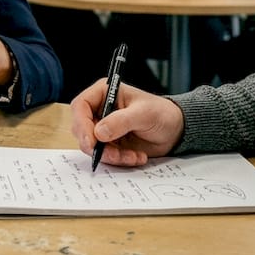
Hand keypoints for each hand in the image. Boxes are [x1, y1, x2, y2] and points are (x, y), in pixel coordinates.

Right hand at [69, 79, 183, 166]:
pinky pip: (104, 156)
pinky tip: (136, 157)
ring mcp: (104, 128)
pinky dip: (119, 160)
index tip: (92, 141)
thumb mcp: (144, 114)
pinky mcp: (110, 144)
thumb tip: (99, 132)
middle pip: (82, 129)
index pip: (81, 106)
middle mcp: (100, 110)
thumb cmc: (161, 113)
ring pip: (92, 146)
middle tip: (113, 154)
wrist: (174, 131)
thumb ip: (121, 121)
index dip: (82, 124)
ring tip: (132, 156)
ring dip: (111, 155)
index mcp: (104, 93)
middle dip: (96, 145)